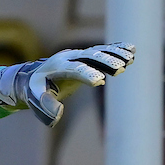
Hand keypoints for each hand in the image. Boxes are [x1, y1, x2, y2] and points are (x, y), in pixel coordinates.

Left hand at [0, 42, 134, 126]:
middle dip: (106, 61)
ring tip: (131, 58)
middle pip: (90, 56)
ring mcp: (78, 55)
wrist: (32, 75)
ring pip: (99, 51)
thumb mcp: (35, 97)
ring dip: (115, 53)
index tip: (100, 81)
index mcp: (57, 67)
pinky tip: (132, 49)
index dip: (86, 74)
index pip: (74, 70)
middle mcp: (69, 57)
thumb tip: (58, 115)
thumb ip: (45, 105)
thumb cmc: (34, 88)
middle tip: (122, 67)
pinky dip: (116, 49)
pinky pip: (102, 51)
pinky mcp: (85, 56)